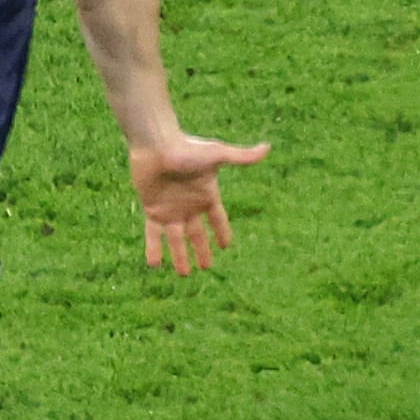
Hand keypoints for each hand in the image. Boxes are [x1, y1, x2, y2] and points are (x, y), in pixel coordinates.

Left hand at [127, 126, 267, 275]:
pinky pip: (153, 234)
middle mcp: (189, 205)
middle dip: (202, 251)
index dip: (223, 231)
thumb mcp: (217, 154)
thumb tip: (267, 147)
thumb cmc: (186, 147)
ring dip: (180, 256)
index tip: (226, 246)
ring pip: (177, 239)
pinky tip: (153, 264)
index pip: (218, 219)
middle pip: (198, 234)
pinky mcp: (152, 210)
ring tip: (184, 274)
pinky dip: (153, 248)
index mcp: (207, 195)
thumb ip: (242, 156)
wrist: (155, 144)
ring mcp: (170, 209)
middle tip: (206, 268)